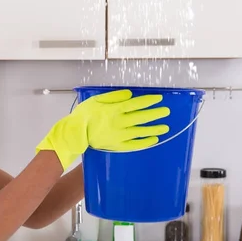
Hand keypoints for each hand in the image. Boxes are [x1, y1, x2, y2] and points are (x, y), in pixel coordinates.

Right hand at [36, 89, 170, 169]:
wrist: (75, 134)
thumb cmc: (83, 115)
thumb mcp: (96, 100)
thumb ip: (113, 97)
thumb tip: (129, 95)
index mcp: (114, 110)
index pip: (136, 104)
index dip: (148, 101)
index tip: (158, 99)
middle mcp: (120, 122)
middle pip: (142, 117)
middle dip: (155, 113)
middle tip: (166, 111)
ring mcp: (120, 135)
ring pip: (141, 131)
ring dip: (154, 128)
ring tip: (165, 127)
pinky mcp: (117, 145)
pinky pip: (134, 144)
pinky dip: (145, 142)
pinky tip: (153, 139)